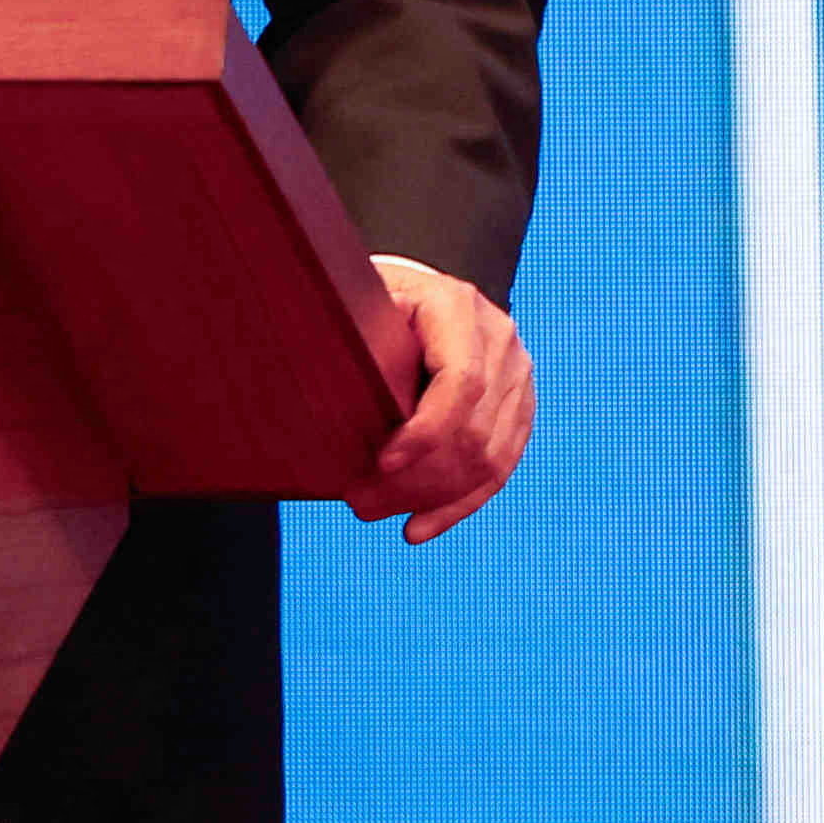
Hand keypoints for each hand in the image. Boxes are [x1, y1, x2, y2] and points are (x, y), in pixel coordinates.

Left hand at [345, 255, 530, 541]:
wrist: (415, 294)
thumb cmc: (373, 301)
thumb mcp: (356, 305)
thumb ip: (344, 338)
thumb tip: (306, 382)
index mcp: (459, 307)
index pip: (463, 381)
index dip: (427, 432)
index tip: (382, 463)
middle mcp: (500, 338)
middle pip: (474, 429)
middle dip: (416, 478)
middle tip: (357, 500)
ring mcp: (517, 374)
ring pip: (489, 456)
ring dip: (431, 497)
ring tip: (373, 511)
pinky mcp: (517, 407)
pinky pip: (499, 466)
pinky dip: (458, 505)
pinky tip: (417, 528)